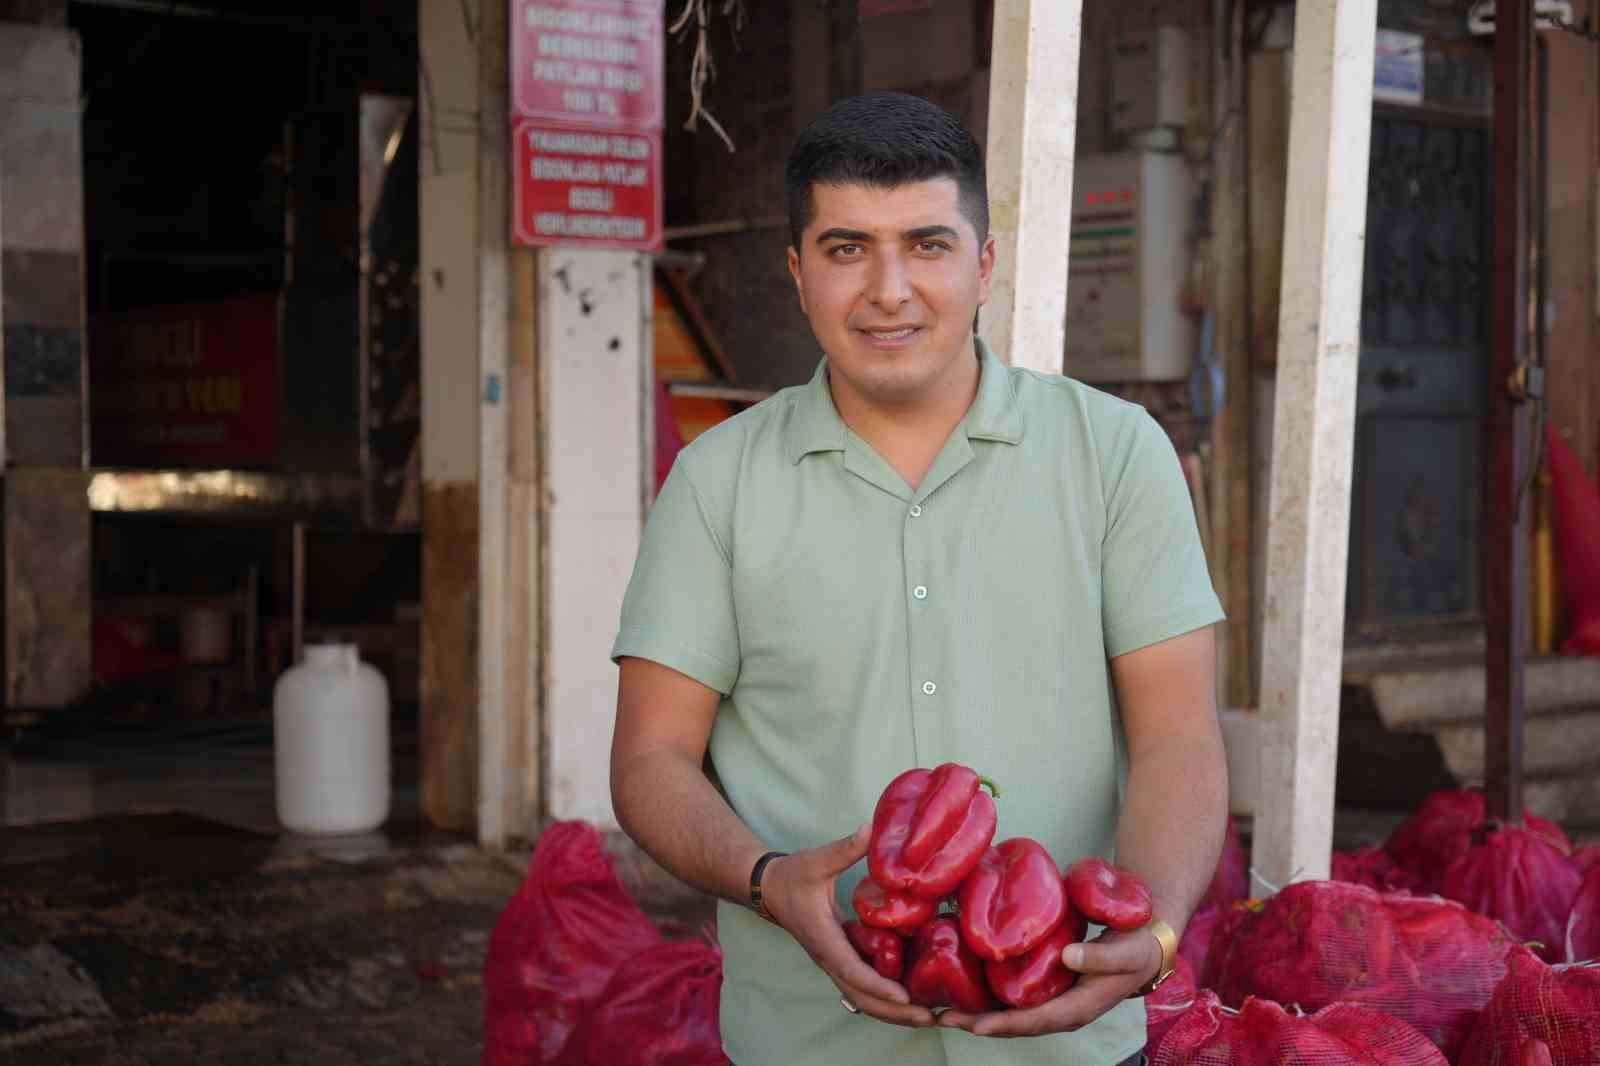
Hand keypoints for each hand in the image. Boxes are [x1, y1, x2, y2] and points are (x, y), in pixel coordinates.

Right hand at [761, 824, 937, 1028]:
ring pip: (862, 999)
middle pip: (861, 997)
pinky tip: (911, 1001)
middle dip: (894, 1012)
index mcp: (824, 938)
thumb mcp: (817, 860)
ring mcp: (834, 963)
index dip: (878, 985)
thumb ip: (844, 849)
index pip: (851, 970)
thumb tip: (869, 829)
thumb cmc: (793, 875)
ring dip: (892, 1012)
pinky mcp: (840, 960)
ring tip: (928, 1017)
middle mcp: (829, 958)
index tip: (904, 996)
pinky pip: (862, 989)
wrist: (769, 889)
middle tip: (930, 1018)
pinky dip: (884, 1000)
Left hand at [937, 925, 1162, 1037]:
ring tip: (944, 1010)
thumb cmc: (1137, 947)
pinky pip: (1017, 998)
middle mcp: (1063, 1010)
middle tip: (942, 1017)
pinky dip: (991, 997)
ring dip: (979, 1014)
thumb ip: (1100, 956)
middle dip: (979, 1023)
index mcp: (1080, 1007)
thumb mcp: (1127, 951)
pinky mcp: (1049, 986)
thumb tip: (1068, 956)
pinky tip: (967, 988)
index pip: (1037, 1021)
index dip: (1006, 1025)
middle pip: (1017, 1023)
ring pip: (1013, 1014)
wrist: (1146, 944)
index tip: (975, 1026)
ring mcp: (1054, 1000)